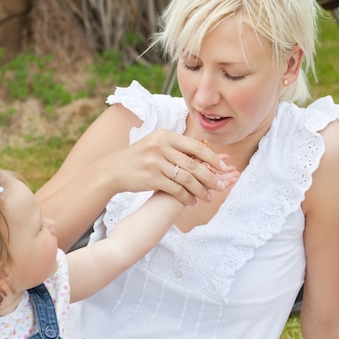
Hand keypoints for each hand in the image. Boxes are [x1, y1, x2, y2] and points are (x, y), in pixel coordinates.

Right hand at [109, 130, 238, 204]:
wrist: (113, 170)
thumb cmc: (139, 158)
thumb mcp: (156, 145)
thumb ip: (177, 147)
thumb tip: (204, 149)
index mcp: (165, 136)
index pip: (195, 146)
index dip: (212, 158)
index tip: (224, 167)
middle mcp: (161, 146)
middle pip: (193, 164)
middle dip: (210, 177)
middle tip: (221, 186)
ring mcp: (155, 162)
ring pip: (186, 178)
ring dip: (200, 190)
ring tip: (208, 198)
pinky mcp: (151, 178)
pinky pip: (175, 189)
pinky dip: (186, 197)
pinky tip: (191, 202)